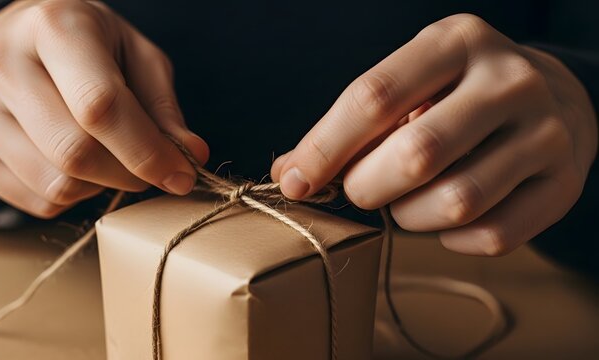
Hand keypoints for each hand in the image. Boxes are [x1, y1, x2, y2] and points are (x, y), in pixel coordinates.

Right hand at [0, 0, 208, 217]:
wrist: (17, 40)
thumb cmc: (88, 46)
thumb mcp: (136, 56)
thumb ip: (163, 107)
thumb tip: (191, 156)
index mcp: (54, 28)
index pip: (100, 106)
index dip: (147, 151)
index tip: (182, 174)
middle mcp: (2, 65)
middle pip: (75, 153)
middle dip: (129, 175)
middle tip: (152, 171)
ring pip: (56, 185)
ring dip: (101, 187)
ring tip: (111, 159)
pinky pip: (36, 200)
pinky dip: (72, 196)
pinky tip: (78, 165)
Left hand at [271, 14, 597, 255]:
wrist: (554, 101)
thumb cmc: (457, 96)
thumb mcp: (409, 84)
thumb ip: (352, 123)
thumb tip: (290, 173)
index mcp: (456, 42)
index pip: (374, 98)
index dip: (324, 148)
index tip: (295, 182)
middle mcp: (508, 81)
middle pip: (415, 155)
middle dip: (366, 187)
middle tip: (359, 190)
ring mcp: (544, 133)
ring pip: (455, 202)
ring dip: (409, 217)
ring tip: (405, 202)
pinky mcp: (563, 184)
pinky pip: (490, 236)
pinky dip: (451, 239)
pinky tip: (446, 217)